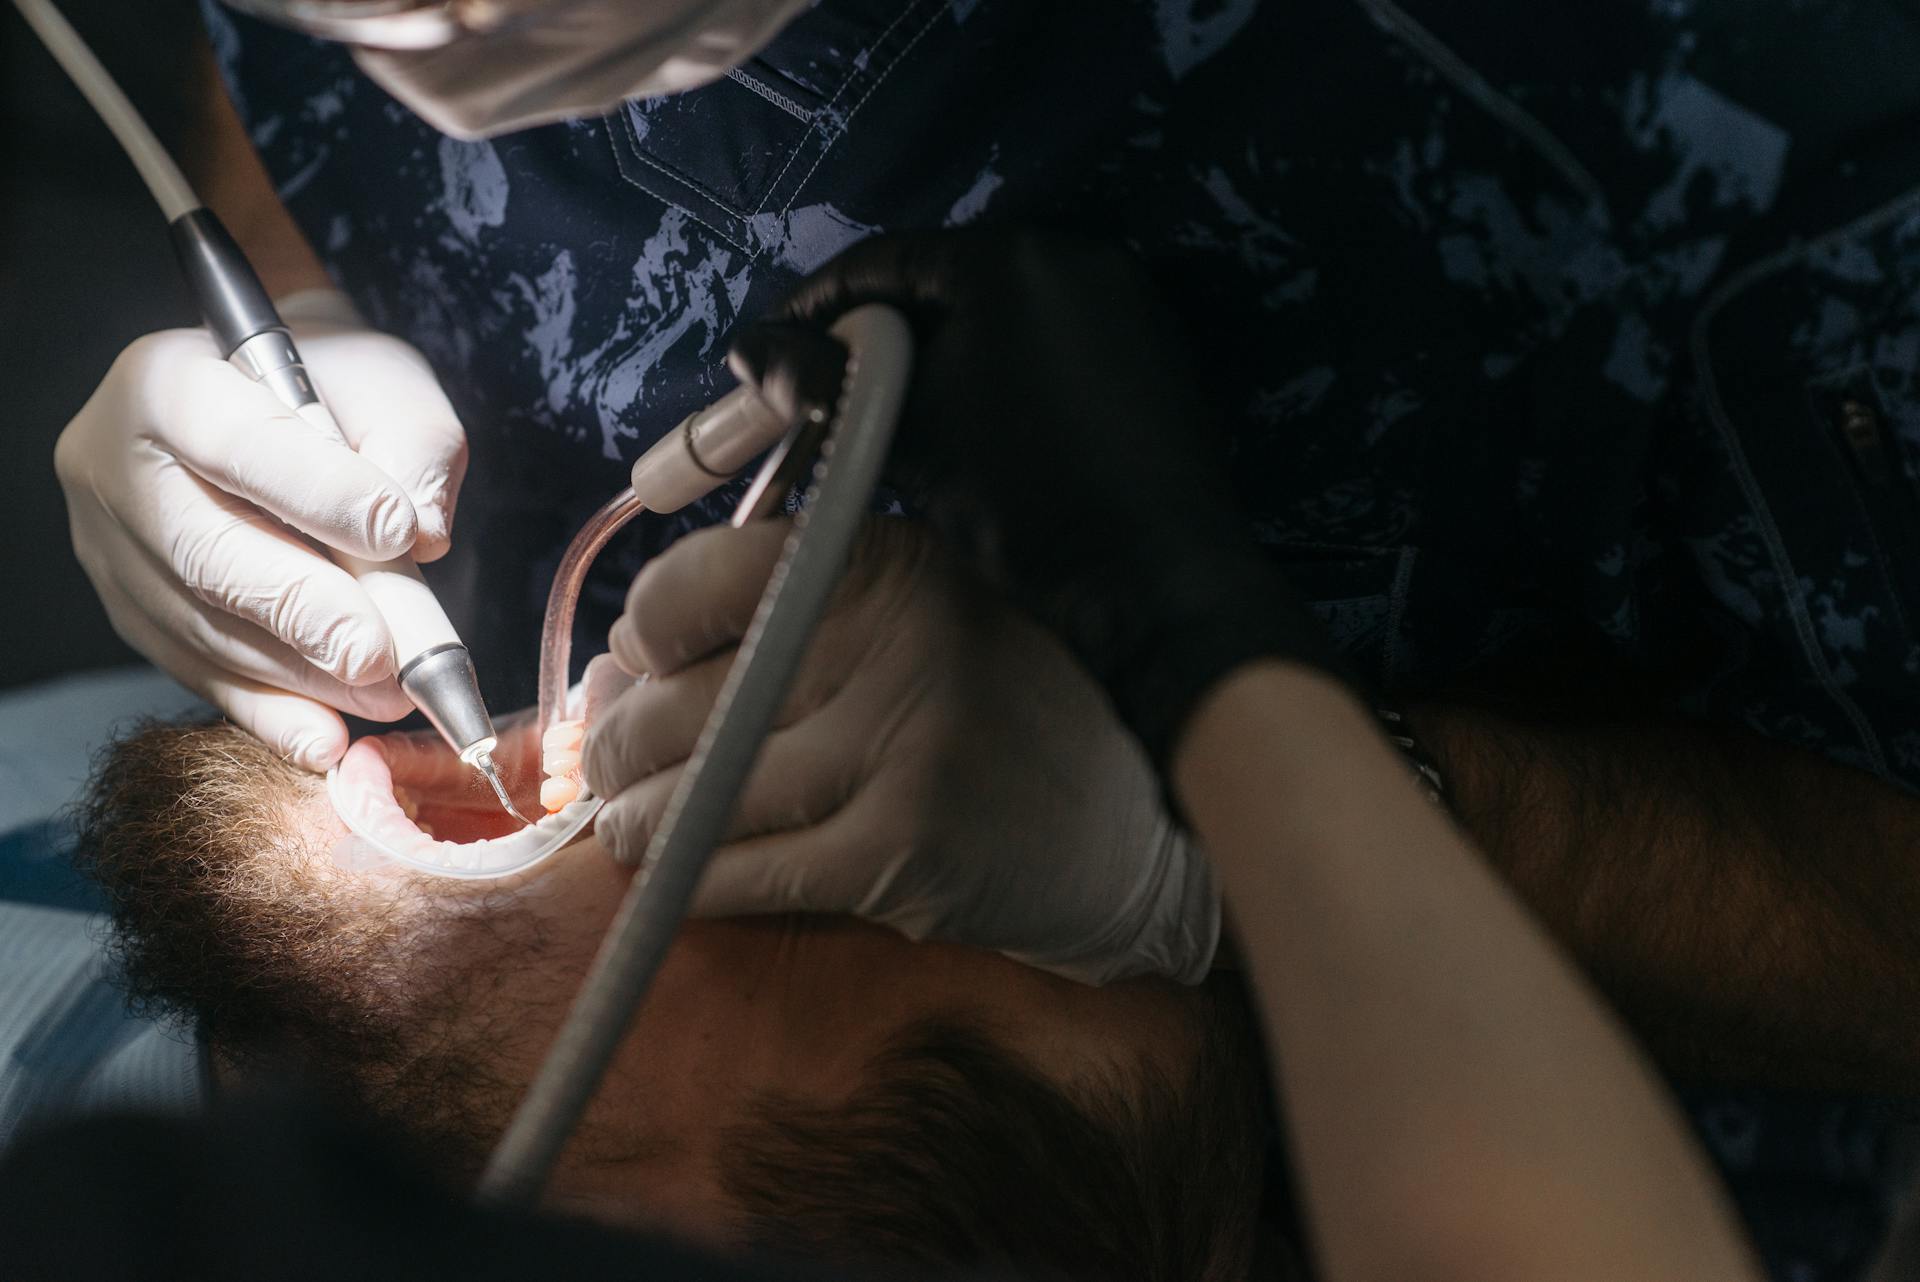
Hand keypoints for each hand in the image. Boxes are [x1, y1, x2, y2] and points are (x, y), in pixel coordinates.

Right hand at [55, 290, 468, 769]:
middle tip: (379, 653)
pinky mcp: (134, 614)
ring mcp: (113, 548)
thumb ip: (412, 445)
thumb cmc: (336, 386)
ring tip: (385, 691)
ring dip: (302, 672)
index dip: (318, 493)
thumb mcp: (388, 381)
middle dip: (303, 610)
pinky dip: (270, 710)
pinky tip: (326, 736)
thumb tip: (423, 540)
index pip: (238, 444)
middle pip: (205, 552)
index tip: (398, 532)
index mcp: (167, 381)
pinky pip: (200, 672)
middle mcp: (116, 466)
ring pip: (204, 625)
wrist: (278, 404)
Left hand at [583, 517, 1219, 984]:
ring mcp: (897, 750)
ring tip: (634, 827)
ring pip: (700, 796)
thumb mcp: (915, 622)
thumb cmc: (997, 716)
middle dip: (626, 747)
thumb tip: (616, 667)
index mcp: (888, 565)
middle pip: (683, 702)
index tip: (649, 665)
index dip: (649, 634)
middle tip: (615, 769)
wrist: (1132, 828)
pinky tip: (682, 877)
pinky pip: (745, 873)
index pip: (696, 585)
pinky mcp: (897, 851)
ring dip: (643, 823)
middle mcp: (892, 642)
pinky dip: (694, 882)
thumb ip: (783, 621)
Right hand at [732, 230, 1346, 770]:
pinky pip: (1049, 339)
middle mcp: (1075, 256)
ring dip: (939, 351)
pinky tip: (970, 420)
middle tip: (824, 386)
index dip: (815, 307)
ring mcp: (1123, 301)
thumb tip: (749, 350)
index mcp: (1010, 259)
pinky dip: (999, 367)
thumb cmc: (1023, 502)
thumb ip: (822, 381)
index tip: (771, 353)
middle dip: (877, 332)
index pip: (881, 262)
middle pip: (942, 280)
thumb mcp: (906, 435)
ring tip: (889, 411)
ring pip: (997, 312)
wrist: (1154, 583)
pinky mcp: (1150, 349)